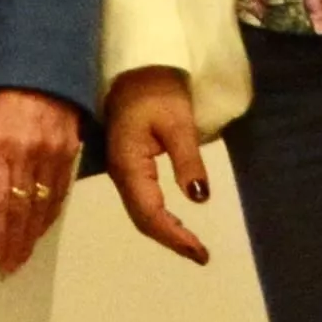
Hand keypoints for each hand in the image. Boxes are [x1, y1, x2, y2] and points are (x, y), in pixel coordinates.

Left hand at [0, 86, 84, 277]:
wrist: (42, 64)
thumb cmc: (0, 93)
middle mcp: (26, 153)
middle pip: (19, 211)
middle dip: (13, 243)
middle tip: (7, 269)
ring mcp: (52, 154)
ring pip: (42, 206)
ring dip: (31, 236)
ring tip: (22, 258)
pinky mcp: (70, 151)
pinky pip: (60, 191)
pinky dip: (50, 215)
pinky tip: (41, 230)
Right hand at [99, 69, 216, 265]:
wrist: (135, 66)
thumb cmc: (157, 89)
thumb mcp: (178, 122)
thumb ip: (188, 160)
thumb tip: (199, 199)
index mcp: (129, 165)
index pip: (150, 213)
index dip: (174, 237)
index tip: (200, 252)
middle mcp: (121, 173)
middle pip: (142, 219)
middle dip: (171, 240)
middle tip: (201, 255)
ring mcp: (122, 170)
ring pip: (140, 212)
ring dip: (165, 231)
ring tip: (191, 245)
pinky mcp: (128, 165)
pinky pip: (140, 200)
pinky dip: (158, 217)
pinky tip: (175, 221)